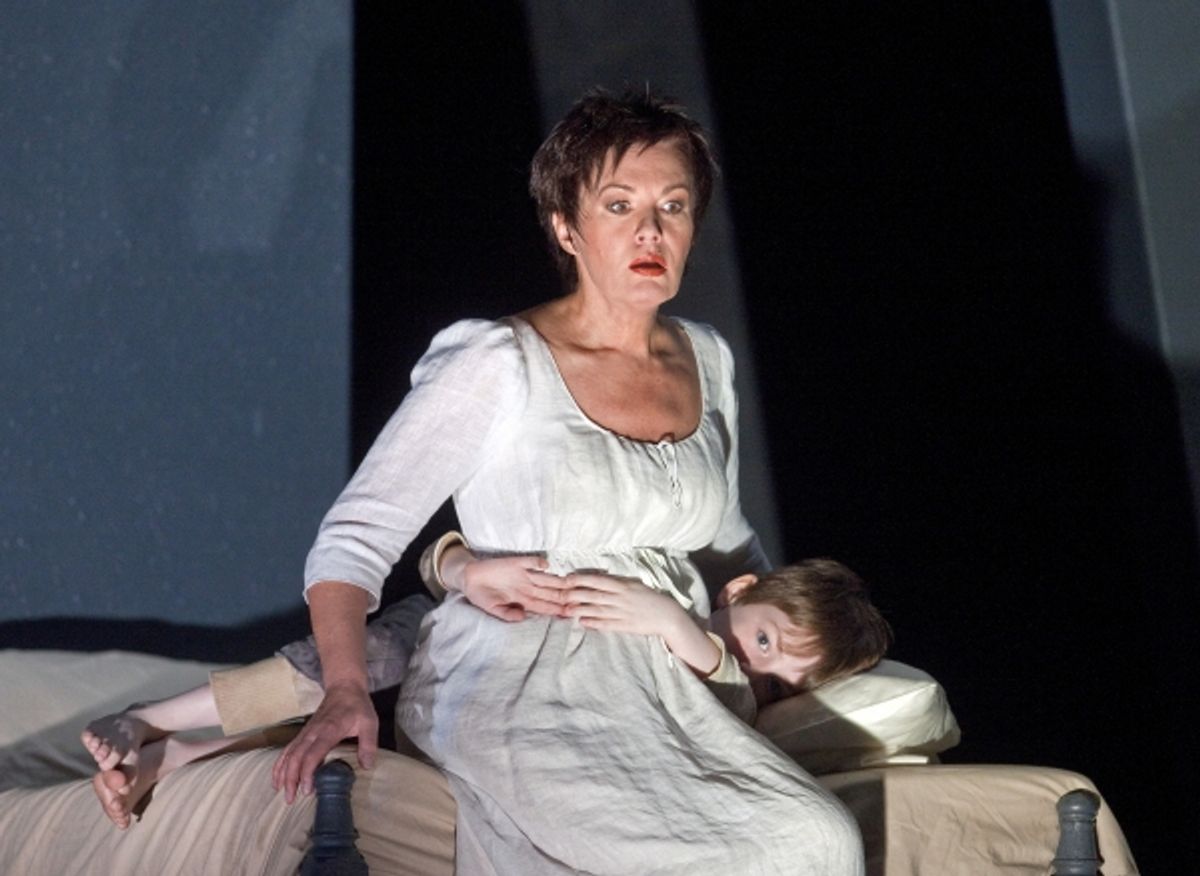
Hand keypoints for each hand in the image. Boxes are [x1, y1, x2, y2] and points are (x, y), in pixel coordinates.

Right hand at [271, 681, 377, 803]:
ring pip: (288, 754)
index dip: (307, 773)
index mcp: (328, 730)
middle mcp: (313, 732)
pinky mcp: (303, 733)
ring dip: (283, 774)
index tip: (307, 790)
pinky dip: (280, 764)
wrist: (344, 687)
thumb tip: (366, 766)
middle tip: (291, 799)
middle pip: (296, 757)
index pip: (312, 754)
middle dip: (291, 779)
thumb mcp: (369, 722)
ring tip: (282, 793)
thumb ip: (368, 744)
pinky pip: (287, 750)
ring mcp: (306, 732)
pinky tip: (278, 779)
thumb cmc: (357, 706)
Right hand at [454, 554, 569, 620]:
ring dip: (557, 581)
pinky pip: (530, 561)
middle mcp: (526, 587)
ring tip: (570, 584)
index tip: (569, 614)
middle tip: (578, 600)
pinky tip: (546, 566)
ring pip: (544, 578)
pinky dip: (538, 562)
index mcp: (522, 600)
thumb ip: (507, 613)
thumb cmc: (481, 596)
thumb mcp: (492, 609)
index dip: (556, 610)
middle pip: (548, 592)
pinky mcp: (516, 562)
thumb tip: (522, 617)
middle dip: (563, 597)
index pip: (543, 606)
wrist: (469, 578)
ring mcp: (523, 574)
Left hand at [561, 573, 682, 636]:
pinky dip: (594, 623)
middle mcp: (621, 598)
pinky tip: (582, 622)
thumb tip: (599, 579)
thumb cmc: (649, 598)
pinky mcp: (625, 626)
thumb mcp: (634, 585)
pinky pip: (606, 624)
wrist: (667, 615)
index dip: (581, 579)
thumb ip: (617, 582)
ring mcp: (622, 613)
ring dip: (581, 609)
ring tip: (566, 609)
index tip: (567, 578)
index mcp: (623, 586)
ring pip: (597, 610)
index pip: (598, 581)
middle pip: (594, 595)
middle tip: (561, 594)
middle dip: (576, 594)